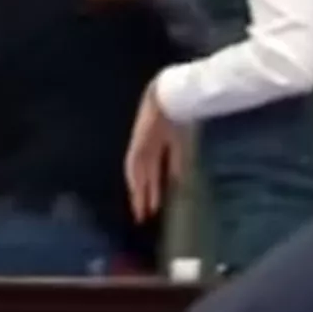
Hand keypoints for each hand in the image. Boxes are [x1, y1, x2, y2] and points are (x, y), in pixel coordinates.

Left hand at [124, 84, 183, 220]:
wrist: (170, 95)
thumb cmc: (179, 114)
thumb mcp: (179, 143)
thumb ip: (176, 161)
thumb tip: (177, 180)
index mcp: (156, 148)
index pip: (152, 174)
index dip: (153, 191)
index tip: (154, 208)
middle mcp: (146, 149)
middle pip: (143, 178)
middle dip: (143, 197)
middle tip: (143, 216)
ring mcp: (140, 146)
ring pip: (137, 174)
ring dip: (138, 192)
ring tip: (141, 210)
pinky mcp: (137, 142)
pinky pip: (133, 163)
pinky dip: (135, 178)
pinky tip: (136, 190)